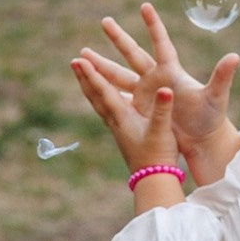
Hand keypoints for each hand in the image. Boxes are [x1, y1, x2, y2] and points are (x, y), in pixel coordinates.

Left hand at [72, 54, 179, 174]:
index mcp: (123, 117)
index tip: (80, 60)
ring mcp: (117, 128)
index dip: (92, 75)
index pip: (104, 92)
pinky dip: (100, 98)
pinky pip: (106, 110)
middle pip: (95, 96)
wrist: (154, 180)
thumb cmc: (159, 155)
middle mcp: (116, 121)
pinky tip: (102, 97)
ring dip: (89, 86)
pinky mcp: (123, 132)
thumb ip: (163, 109)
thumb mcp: (163, 130)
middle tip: (73, 62)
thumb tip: (165, 88)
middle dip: (85, 78)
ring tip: (81, 74)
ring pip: (98, 103)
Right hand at [76, 4, 239, 181]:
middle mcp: (156, 78)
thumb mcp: (216, 96)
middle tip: (103, 20)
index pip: (161, 43)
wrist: (203, 139)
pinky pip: (117, 96)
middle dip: (118, 38)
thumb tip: (235, 56)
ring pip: (118, 74)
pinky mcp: (140, 108)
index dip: (154, 25)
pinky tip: (88, 84)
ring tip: (81, 55)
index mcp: (172, 71)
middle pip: (133, 53)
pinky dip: (103, 90)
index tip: (144, 5)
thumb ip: (223, 76)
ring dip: (101, 65)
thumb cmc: (211, 116)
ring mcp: (146, 93)